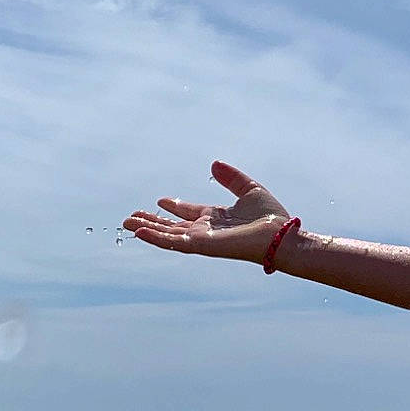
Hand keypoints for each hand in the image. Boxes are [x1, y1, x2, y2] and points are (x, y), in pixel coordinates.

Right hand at [124, 161, 293, 264]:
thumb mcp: (250, 189)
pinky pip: (173, 243)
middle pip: (173, 226)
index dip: (174, 207)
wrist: (282, 235)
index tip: (160, 200)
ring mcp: (203, 239)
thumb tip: (214, 164)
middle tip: (132, 216)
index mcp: (217, 218)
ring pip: (168, 235)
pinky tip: (139, 232)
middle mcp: (207, 230)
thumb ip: (232, 178)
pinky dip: (155, 238)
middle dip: (152, 221)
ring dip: (147, 229)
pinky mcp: (202, 246)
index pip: (189, 213)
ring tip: (127, 223)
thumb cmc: (272, 218)